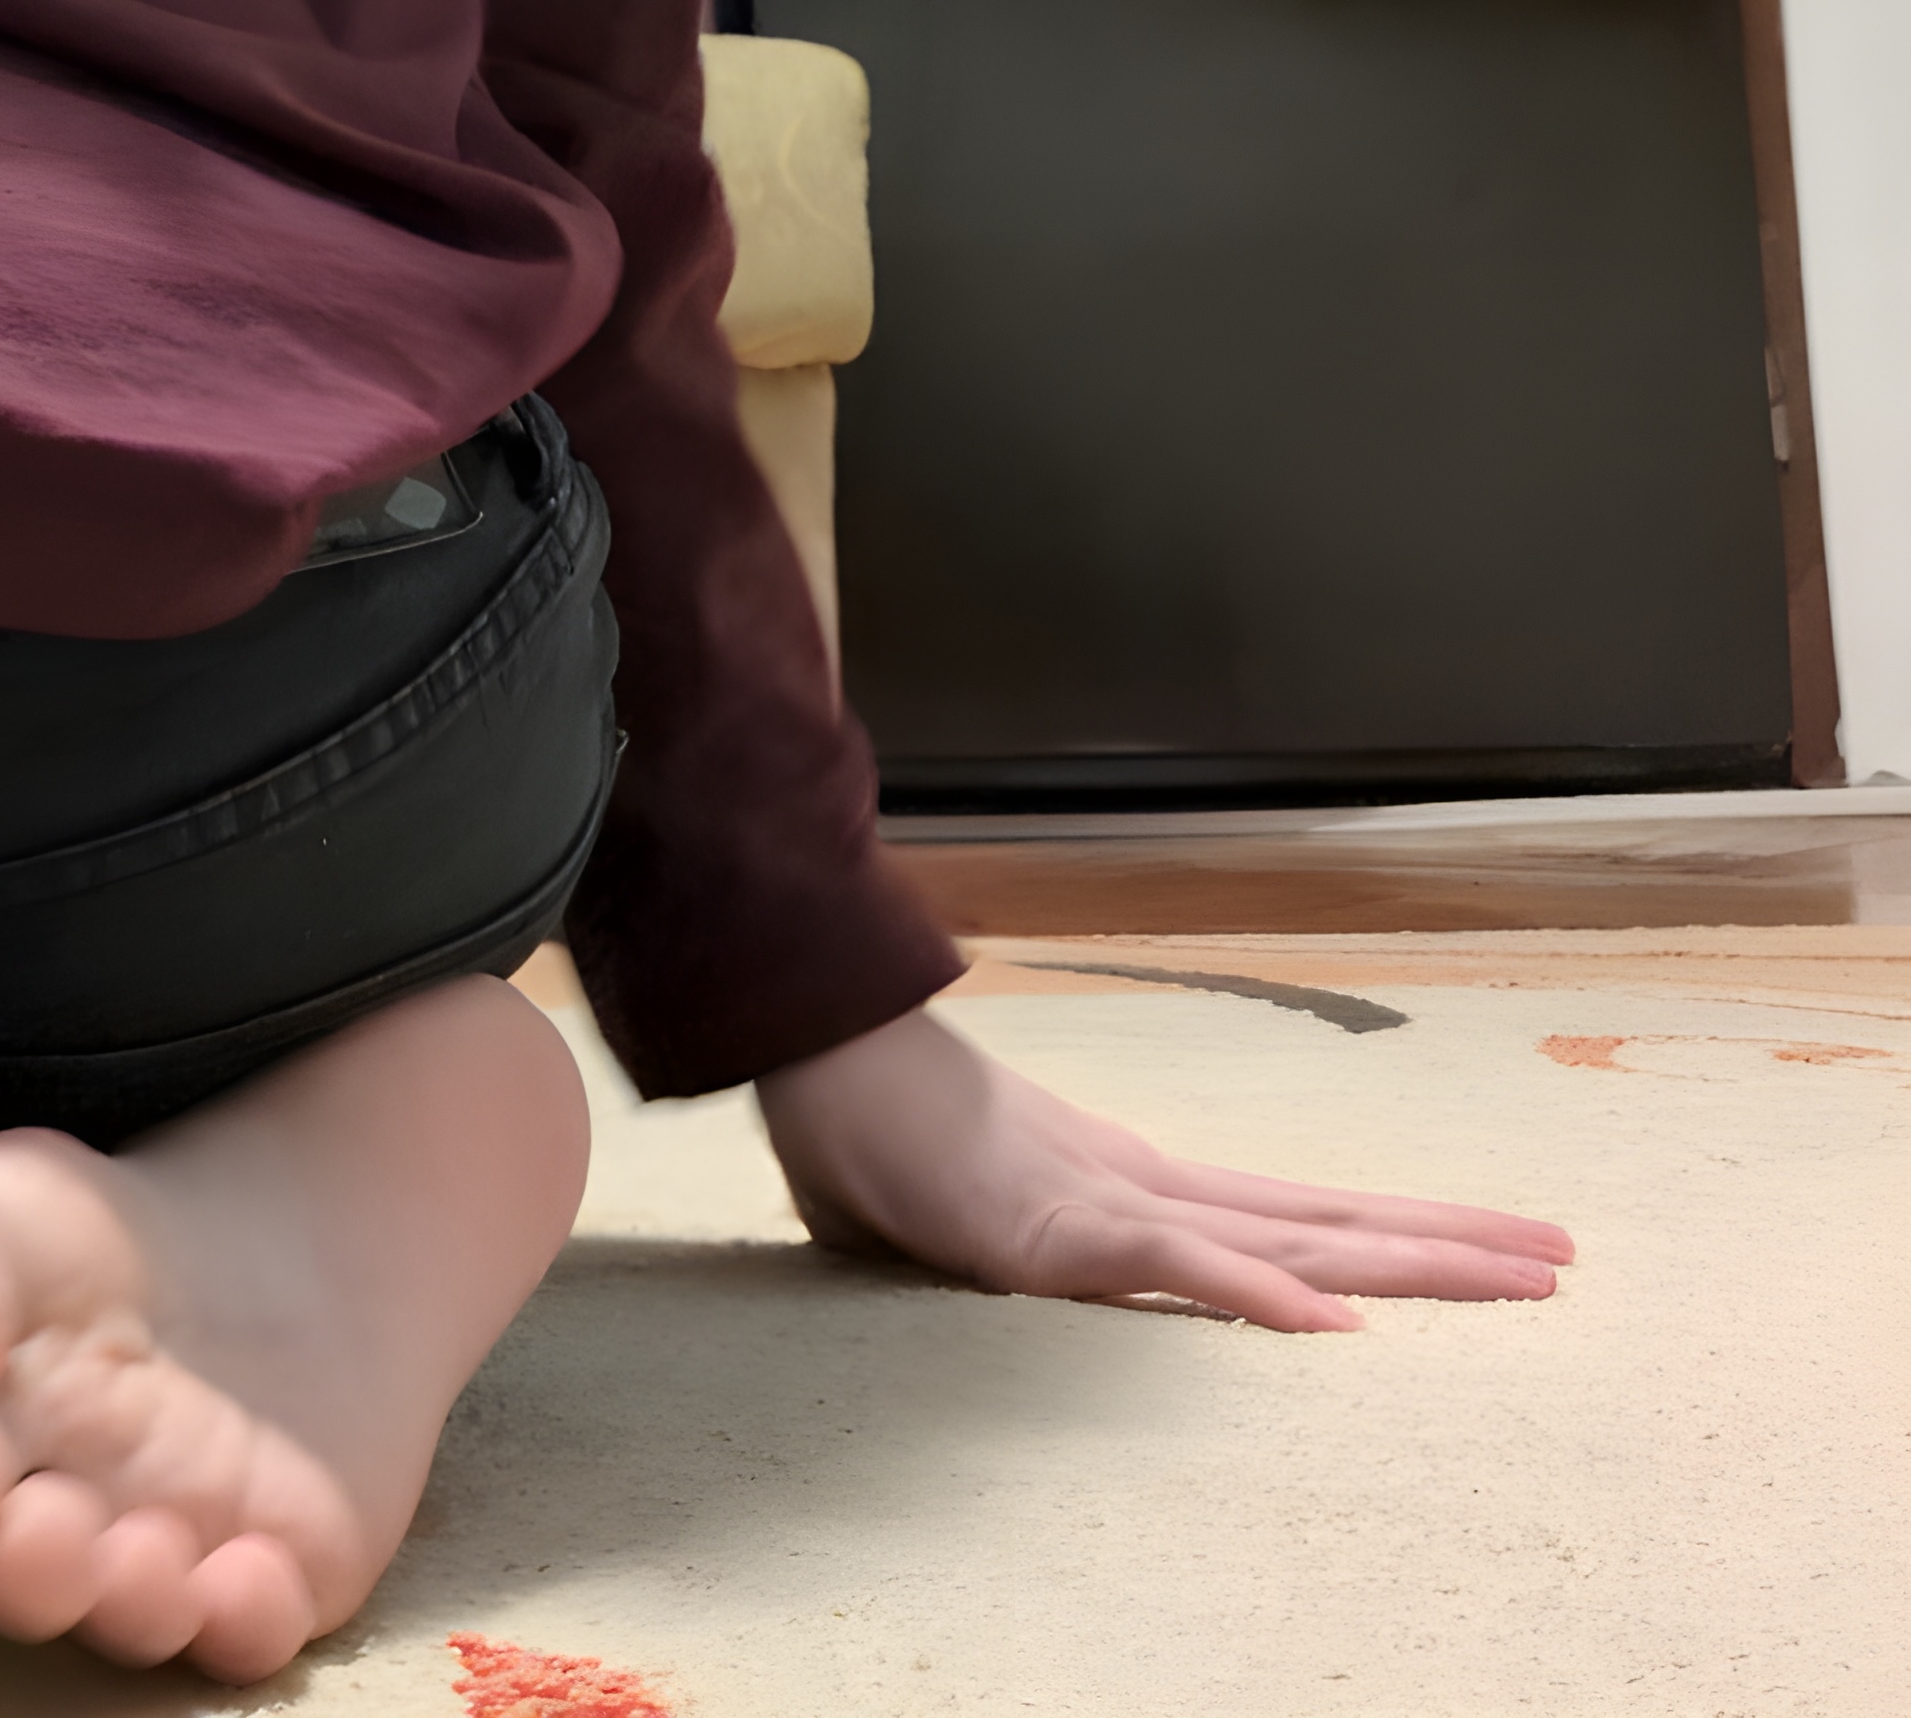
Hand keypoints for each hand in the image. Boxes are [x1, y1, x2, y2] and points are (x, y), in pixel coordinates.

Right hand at [753, 1003, 1570, 1332]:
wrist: (805, 1045)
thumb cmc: (854, 1124)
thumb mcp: (946, 1214)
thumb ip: (996, 1243)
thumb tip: (983, 1261)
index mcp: (1123, 1187)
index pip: (1282, 1216)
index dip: (1382, 1230)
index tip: (1477, 1241)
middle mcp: (1144, 1190)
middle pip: (1321, 1221)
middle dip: (1445, 1242)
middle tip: (1561, 1255)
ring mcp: (1109, 1204)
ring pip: (1289, 1237)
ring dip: (1410, 1261)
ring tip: (1521, 1275)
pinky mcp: (1059, 1225)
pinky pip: (1176, 1269)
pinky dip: (1260, 1295)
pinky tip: (1339, 1322)